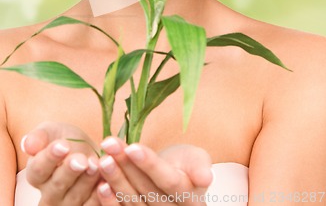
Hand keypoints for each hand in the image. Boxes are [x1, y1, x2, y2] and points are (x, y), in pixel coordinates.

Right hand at [22, 121, 100, 205]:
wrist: (88, 151)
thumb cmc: (67, 140)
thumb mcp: (53, 132)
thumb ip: (40, 136)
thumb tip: (28, 145)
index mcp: (37, 174)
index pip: (38, 169)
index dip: (50, 157)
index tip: (63, 145)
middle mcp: (48, 194)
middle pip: (56, 186)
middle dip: (69, 171)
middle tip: (81, 159)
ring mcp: (66, 204)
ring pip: (74, 198)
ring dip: (86, 181)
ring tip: (95, 164)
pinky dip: (98, 194)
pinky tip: (105, 180)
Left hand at [96, 137, 212, 204]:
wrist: (173, 181)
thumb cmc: (184, 166)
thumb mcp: (195, 159)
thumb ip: (199, 165)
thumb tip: (205, 178)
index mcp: (190, 199)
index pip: (169, 182)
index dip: (150, 164)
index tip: (132, 146)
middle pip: (147, 191)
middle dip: (126, 166)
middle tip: (109, 145)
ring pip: (133, 202)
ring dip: (115, 180)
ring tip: (103, 159)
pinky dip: (110, 202)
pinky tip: (100, 185)